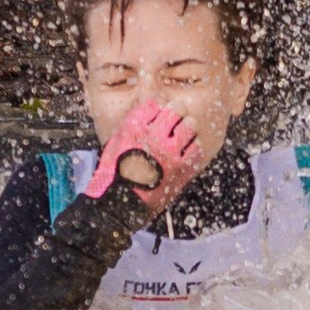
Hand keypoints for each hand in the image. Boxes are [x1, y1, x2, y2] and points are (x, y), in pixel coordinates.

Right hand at [84, 98, 200, 213]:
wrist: (120, 204)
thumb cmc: (113, 175)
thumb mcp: (114, 143)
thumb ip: (130, 126)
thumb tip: (148, 117)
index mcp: (134, 127)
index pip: (155, 104)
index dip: (159, 109)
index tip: (160, 114)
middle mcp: (154, 136)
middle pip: (176, 109)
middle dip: (177, 111)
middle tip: (177, 118)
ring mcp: (170, 152)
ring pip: (190, 126)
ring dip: (187, 128)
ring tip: (183, 134)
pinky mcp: (182, 168)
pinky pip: (197, 149)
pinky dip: (194, 147)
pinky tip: (186, 151)